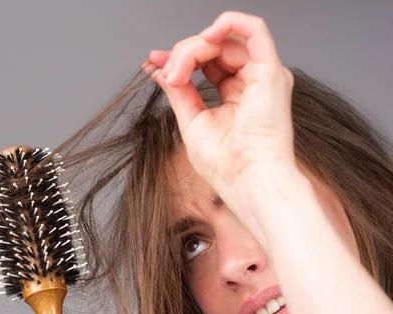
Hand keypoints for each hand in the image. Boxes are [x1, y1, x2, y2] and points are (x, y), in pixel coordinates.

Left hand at [142, 11, 296, 200]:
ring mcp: (263, 75)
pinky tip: (205, 37)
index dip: (179, 57)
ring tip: (177, 72)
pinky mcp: (271, 71)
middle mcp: (252, 82)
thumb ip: (178, 91)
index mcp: (236, 95)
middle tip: (166, 73)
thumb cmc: (225, 164)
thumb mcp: (191, 121)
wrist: (246, 180)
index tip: (153, 61)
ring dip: (193, 49)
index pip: (207, 62)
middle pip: (213, 49)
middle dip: (182, 54)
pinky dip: (228, 23)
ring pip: (224, 40)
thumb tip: (160, 70)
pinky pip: (255, 29)